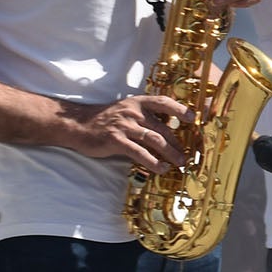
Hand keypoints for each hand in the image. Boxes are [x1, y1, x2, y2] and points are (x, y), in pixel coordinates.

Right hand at [65, 93, 196, 169]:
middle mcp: (133, 112)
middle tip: (187, 155)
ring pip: (155, 140)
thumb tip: (167, 128)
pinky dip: (153, 162)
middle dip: (178, 143)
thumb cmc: (105, 120)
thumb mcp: (126, 111)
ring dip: (170, 154)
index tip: (193, 118)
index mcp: (137, 102)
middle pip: (163, 128)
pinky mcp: (117, 140)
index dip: (180, 109)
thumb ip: (144, 117)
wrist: (78, 125)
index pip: (163, 102)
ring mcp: (125, 125)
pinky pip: (140, 153)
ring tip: (179, 164)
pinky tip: (160, 169)